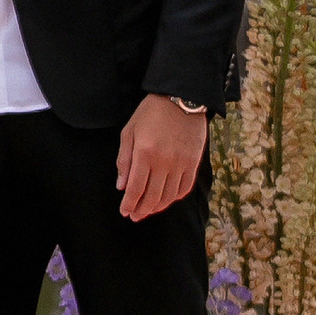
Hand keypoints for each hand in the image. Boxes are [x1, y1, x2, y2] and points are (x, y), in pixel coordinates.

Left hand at [116, 95, 206, 222]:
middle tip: (134, 216)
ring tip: (147, 210)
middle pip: (152, 196)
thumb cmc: (150, 113)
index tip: (124, 212)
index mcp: (145, 154)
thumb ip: (124, 160)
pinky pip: (184, 188)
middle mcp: (164, 162)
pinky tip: (165, 200)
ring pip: (168, 196)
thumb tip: (121, 186)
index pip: (135, 189)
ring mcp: (181, 164)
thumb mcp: (129, 132)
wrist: (181, 98)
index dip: (129, 204)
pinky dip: (174, 198)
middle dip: (141, 210)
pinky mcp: (193, 163)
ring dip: (156, 207)